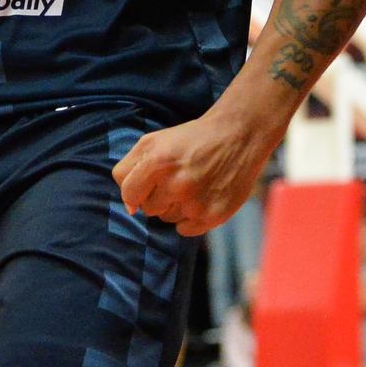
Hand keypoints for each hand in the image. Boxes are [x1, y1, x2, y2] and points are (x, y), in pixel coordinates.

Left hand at [112, 110, 280, 236]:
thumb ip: (129, 168)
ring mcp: (195, 203)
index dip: (134, 191)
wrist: (237, 137)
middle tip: (176, 178)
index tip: (147, 183)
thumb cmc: (190, 139)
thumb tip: (129, 207)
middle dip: (157, 195)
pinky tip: (201, 197)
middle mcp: (175, 184)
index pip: (128, 194)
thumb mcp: (153, 141)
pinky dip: (190, 218)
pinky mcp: (212, 217)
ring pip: (167, 218)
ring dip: (174, 206)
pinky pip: (185, 229)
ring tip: (192, 184)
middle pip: (147, 208)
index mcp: (157, 161)